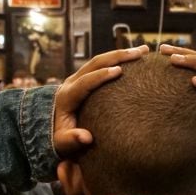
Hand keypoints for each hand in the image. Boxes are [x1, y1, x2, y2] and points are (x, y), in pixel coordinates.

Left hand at [53, 45, 147, 159]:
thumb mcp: (62, 143)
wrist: (51, 127)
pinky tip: (135, 58)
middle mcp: (71, 82)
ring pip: (100, 60)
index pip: (85, 81)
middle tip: (140, 52)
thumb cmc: (60, 138)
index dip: (101, 75)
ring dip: (121, 54)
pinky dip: (118, 60)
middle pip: (95, 63)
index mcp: (67, 96)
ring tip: (144, 50)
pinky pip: (102, 65)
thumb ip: (71, 140)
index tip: (119, 71)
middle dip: (118, 56)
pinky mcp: (85, 78)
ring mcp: (78, 78)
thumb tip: (86, 138)